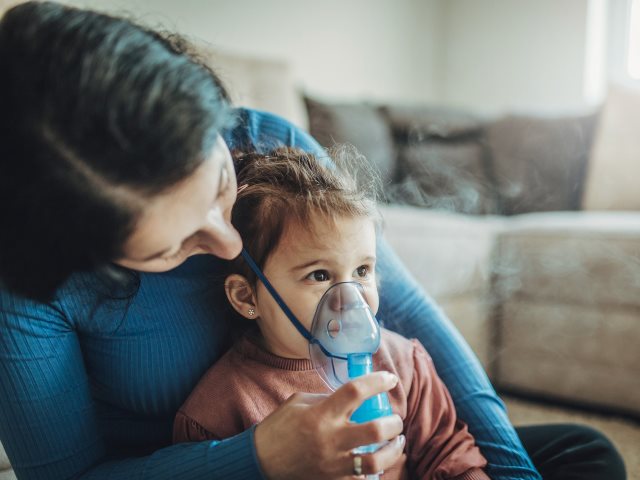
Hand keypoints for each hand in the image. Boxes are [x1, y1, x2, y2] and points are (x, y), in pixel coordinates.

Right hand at [254, 371, 404, 479]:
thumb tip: (353, 397)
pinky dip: (376, 470)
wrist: (261, 461)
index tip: (389, 378)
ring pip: (376, 461)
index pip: (355, 391)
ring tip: (396, 441)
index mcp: (321, 414)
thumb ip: (327, 398)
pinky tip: (379, 461)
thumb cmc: (279, 428)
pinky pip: (363, 479)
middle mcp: (330, 439)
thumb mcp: (299, 402)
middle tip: (395, 418)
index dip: (377, 381)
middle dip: (393, 422)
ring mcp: (333, 464)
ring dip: (393, 450)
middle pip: (375, 429)